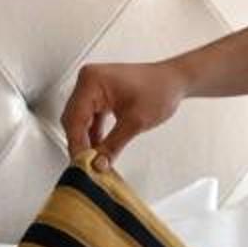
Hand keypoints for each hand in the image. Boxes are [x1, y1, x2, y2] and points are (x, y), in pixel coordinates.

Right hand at [60, 59, 188, 163]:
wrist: (174, 81)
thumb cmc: (160, 89)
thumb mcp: (135, 122)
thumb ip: (113, 145)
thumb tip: (97, 164)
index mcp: (92, 81)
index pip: (75, 118)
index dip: (77, 144)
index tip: (82, 164)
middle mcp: (88, 80)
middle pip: (73, 119)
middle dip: (79, 143)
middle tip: (87, 166)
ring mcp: (92, 87)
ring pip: (79, 120)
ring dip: (85, 140)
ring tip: (93, 160)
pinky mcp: (99, 94)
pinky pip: (89, 117)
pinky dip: (93, 133)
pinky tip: (98, 149)